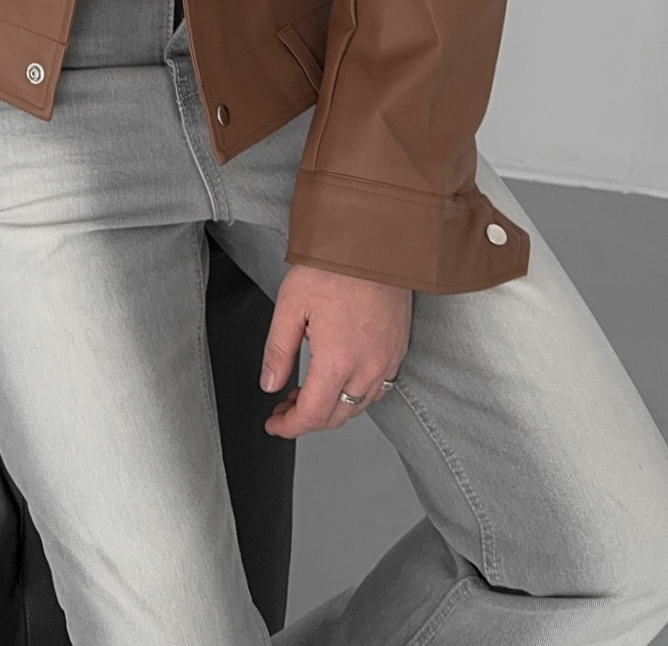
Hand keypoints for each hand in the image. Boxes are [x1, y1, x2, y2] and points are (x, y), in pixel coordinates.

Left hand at [261, 264, 411, 437]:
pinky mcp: (397, 349)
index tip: (274, 424)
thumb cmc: (334, 265)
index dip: (290, 426)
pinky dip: (354, 394)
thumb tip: (269, 384)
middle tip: (283, 408)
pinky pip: (377, 388)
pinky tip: (337, 379)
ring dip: (331, 408)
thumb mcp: (290, 305)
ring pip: (358, 405)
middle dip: (306, 419)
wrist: (373, 240)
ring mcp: (387, 359)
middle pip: (337, 416)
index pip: (313, 415)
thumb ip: (278, 351)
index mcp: (338, 360)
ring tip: (306, 393)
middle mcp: (368, 366)